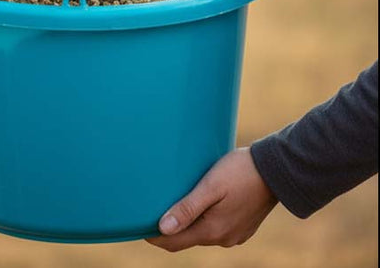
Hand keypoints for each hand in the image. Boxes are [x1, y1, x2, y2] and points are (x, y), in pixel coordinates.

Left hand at [146, 148, 277, 251]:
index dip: (153, 236)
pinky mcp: (242, 226)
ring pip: (201, 233)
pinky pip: (215, 228)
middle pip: (186, 239)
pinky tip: (197, 204)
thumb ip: (187, 208)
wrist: (277, 171)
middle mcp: (223, 238)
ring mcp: (234, 234)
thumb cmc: (240, 172)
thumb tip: (162, 228)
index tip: (137, 225)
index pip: (174, 242)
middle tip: (150, 210)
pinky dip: (202, 220)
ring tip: (171, 204)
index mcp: (212, 231)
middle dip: (168, 229)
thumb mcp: (210, 186)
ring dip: (186, 223)